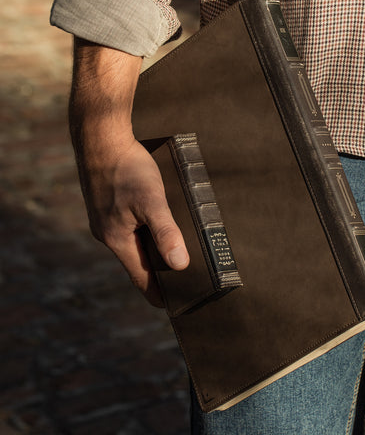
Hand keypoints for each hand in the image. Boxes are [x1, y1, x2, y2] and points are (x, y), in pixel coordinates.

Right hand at [69, 38, 188, 305]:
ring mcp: (107, 220)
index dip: (159, 293)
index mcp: (117, 240)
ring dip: (154, 250)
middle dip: (160, 272)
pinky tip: (160, 226)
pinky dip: (146, 233)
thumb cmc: (127, 168)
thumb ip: (166, 233)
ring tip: (177, 253)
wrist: (101, 137)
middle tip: (185, 278)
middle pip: (138, 263)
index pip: (141, 279)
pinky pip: (130, 229)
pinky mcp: (109, 207)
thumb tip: (180, 266)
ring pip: (134, 245)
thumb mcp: (152, 201)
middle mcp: (109, 234)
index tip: (176, 304)